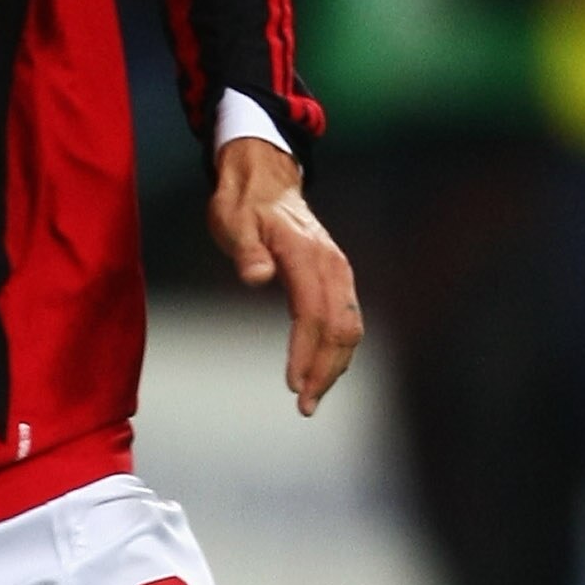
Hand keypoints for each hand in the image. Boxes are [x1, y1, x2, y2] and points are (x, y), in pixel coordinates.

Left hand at [207, 137, 362, 416]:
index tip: (293, 384)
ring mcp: (339, 271)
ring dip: (335, 365)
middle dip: (325, 370)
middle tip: (304, 406)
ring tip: (312, 397)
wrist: (266, 179)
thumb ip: (246, 250)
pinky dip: (339, 350)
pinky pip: (347, 319)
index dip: (306, 352)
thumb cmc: (244, 204)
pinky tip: (323, 371)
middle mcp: (331, 264)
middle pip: (341, 327)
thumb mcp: (233, 221)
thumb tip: (256, 276)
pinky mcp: (337, 278)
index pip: (313, 313)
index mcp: (307, 254)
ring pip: (350, 327)